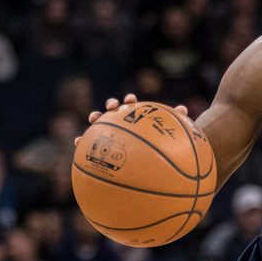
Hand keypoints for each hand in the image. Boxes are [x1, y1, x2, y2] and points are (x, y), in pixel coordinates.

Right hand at [74, 94, 190, 145]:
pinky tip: (78, 144)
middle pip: (113, 111)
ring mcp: (111, 133)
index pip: (130, 105)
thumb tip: (183, 109)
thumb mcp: (169, 134)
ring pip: (99, 124)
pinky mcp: (102, 147)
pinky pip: (90, 144)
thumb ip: (173, 121)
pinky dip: (83, 142)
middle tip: (111, 107)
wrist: (151, 159)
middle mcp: (121, 122)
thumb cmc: (160, 144)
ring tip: (93, 120)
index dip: (128, 101)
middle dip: (110, 106)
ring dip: (95, 119)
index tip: (129, 101)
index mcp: (135, 117)